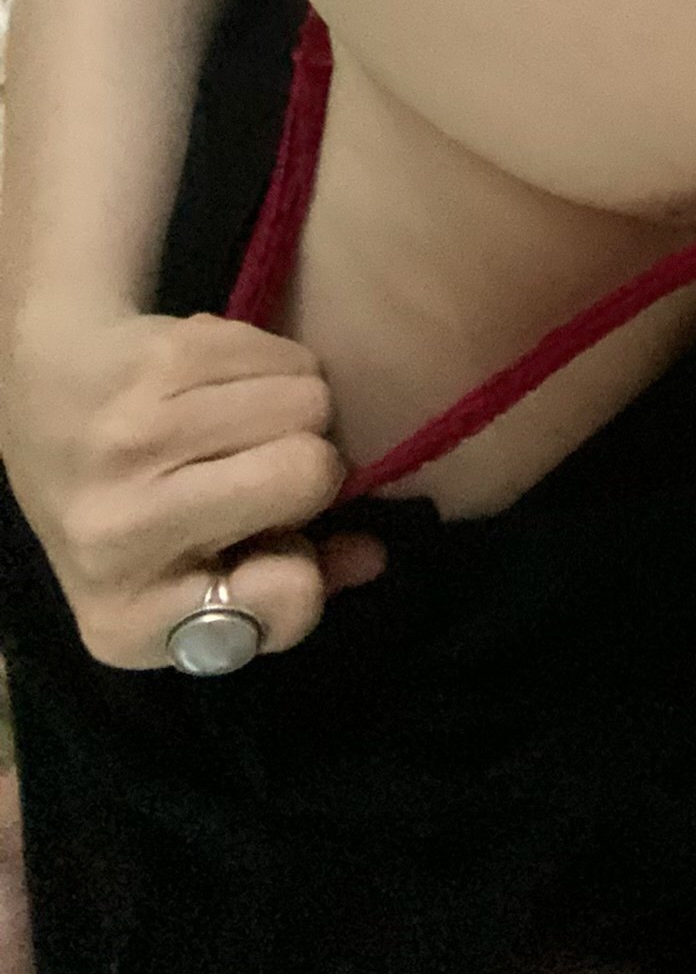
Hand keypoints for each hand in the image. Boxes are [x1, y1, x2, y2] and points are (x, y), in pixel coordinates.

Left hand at [0, 308, 386, 669]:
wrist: (45, 400)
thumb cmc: (134, 505)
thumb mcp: (192, 584)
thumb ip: (291, 587)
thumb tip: (371, 555)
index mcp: (126, 620)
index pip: (290, 594)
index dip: (303, 565)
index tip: (268, 548)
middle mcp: (115, 534)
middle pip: (310, 472)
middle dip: (312, 465)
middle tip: (262, 467)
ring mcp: (131, 437)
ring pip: (309, 401)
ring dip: (299, 408)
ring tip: (243, 423)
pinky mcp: (151, 360)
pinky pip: (284, 353)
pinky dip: (274, 365)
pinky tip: (223, 383)